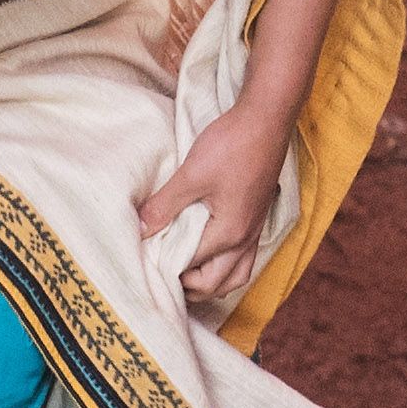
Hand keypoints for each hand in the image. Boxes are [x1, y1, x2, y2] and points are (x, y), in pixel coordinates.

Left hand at [135, 104, 296, 307]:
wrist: (266, 120)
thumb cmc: (232, 144)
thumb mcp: (191, 175)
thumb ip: (164, 205)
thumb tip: (139, 229)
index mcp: (229, 234)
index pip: (192, 267)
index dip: (165, 267)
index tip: (144, 261)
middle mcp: (245, 240)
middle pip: (217, 285)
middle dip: (189, 287)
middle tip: (161, 274)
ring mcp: (255, 231)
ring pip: (236, 276)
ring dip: (212, 282)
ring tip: (185, 272)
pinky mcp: (258, 219)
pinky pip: (244, 259)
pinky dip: (225, 266)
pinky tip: (209, 253)